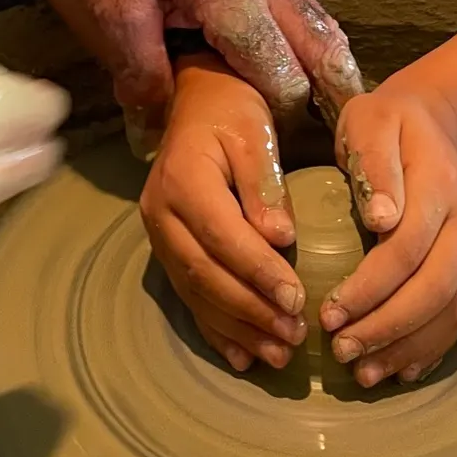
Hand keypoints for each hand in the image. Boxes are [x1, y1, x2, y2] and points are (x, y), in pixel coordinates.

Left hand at [33, 0, 362, 125]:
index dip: (282, 121)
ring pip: (317, 19)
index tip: (271, 153)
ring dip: (330, 64)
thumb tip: (155, 133)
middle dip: (336, 94)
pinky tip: (297, 60)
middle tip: (344, 143)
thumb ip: (142, 74)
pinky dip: (310, 38)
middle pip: (323, 46)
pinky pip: (296, 2)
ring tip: (335, 109)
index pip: (285, 78)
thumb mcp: (113, 9)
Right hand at [140, 57, 306, 372]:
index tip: (297, 299)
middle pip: (206, 273)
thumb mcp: (254, 132)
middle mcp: (161, 214)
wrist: (197, 101)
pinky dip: (216, 328)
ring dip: (238, 328)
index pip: (223, 237)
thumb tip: (281, 238)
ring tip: (279, 354)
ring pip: (197, 292)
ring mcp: (159, 235)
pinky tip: (243, 356)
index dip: (259, 272)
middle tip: (293, 336)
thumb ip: (265, 184)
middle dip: (251, 310)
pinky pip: (189, 295)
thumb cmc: (232, 112)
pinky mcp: (166, 249)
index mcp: (183, 180)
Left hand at [321, 79, 456, 387]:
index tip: (329, 313)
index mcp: (440, 186)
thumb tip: (380, 218)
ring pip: (451, 311)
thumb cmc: (386, 123)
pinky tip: (399, 372)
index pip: (407, 249)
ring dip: (408, 348)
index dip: (369, 288)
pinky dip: (431, 349)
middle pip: (435, 290)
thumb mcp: (370, 121)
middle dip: (387, 328)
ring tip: (364, 373)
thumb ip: (374, 162)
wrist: (432, 122)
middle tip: (342, 351)